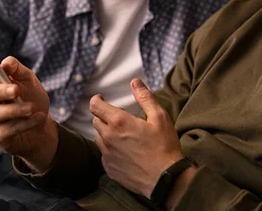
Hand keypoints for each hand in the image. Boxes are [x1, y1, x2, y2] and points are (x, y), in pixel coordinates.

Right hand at [0, 56, 57, 171]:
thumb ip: (18, 70)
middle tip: (16, 90)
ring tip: (32, 108)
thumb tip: (6, 63)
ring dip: (15, 110)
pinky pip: (8, 129)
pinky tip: (39, 117)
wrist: (42, 125)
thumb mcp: (29, 80)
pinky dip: (26, 122)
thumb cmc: (31, 98)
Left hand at [91, 79, 184, 198]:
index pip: (95, 106)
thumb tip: (134, 82)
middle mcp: (108, 138)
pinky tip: (124, 151)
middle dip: (104, 116)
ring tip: (121, 135)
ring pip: (98, 138)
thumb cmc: (164, 146)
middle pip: (95, 121)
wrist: (166, 179)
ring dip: (105, 133)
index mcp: (119, 122)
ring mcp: (107, 155)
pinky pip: (104, 155)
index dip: (96, 100)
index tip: (101, 98)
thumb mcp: (159, 117)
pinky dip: (110, 150)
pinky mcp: (110, 169)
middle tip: (119, 118)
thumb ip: (145, 97)